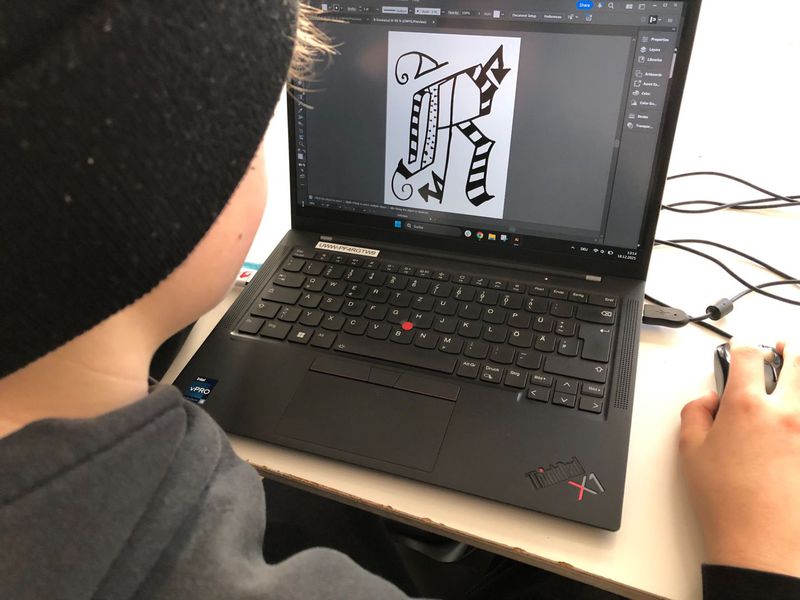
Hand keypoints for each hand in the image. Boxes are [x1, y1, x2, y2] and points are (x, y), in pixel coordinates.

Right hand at [679, 339, 799, 576]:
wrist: (761, 543)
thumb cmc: (725, 500)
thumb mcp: (689, 450)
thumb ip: (695, 412)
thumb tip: (709, 401)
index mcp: (746, 406)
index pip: (747, 355)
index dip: (740, 345)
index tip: (738, 347)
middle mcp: (784, 412)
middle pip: (795, 361)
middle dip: (786, 348)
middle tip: (781, 346)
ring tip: (794, 370)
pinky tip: (795, 414)